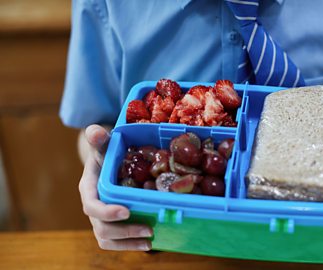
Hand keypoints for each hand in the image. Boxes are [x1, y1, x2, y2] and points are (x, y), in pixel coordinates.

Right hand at [78, 124, 152, 249]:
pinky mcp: (111, 225)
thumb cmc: (106, 154)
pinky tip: (148, 244)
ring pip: (107, 238)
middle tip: (148, 228)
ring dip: (128, 243)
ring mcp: (101, 218)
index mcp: (88, 189)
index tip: (126, 211)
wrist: (107, 164)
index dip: (107, 211)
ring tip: (150, 240)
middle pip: (101, 227)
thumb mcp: (104, 146)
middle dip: (124, 231)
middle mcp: (92, 207)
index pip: (92, 205)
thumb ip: (100, 140)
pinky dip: (130, 245)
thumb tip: (94, 130)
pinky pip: (115, 242)